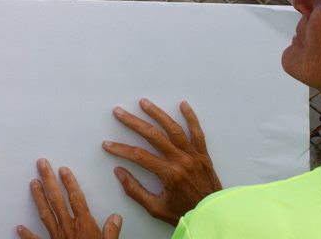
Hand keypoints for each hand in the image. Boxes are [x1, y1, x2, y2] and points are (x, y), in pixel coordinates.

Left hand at [18, 161, 121, 238]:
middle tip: (42, 164)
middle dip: (49, 180)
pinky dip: (26, 234)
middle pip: (57, 200)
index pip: (77, 199)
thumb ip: (112, 232)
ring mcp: (56, 238)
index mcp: (85, 226)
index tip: (63, 170)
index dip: (70, 183)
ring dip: (38, 197)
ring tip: (33, 182)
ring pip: (45, 214)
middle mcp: (69, 229)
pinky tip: (18, 227)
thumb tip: (115, 217)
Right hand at [104, 99, 219, 223]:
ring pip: (174, 129)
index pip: (139, 156)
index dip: (120, 149)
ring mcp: (193, 156)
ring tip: (144, 102)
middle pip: (153, 136)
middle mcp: (181, 161)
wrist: (213, 217)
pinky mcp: (203, 156)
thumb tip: (119, 172)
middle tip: (119, 112)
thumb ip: (135, 191)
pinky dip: (191, 118)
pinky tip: (183, 105)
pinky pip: (198, 133)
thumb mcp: (156, 208)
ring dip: (157, 114)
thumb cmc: (184, 214)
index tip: (107, 144)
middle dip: (133, 122)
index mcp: (169, 174)